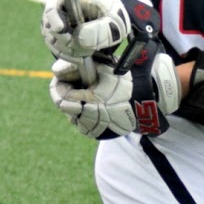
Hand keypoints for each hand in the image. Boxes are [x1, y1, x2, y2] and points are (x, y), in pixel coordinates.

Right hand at [42, 0, 157, 63]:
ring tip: (87, 53)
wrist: (115, 18)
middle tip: (85, 49)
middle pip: (49, 25)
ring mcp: (57, 23)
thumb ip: (100, 29)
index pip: (53, 2)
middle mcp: (60, 8)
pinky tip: (80, 58)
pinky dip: (67, 56)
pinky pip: (57, 49)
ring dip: (67, 51)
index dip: (54, 17)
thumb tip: (77, 40)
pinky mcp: (60, 37)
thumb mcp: (114, 20)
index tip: (61, 29)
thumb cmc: (115, 13)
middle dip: (65, 41)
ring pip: (51, 40)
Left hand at [49, 49, 178, 138]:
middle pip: (65, 107)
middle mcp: (88, 118)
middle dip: (69, 95)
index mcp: (88, 101)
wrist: (147, 101)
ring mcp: (93, 128)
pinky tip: (96, 107)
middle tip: (81, 86)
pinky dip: (85, 116)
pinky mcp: (98, 134)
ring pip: (73, 117)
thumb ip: (77, 69)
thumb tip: (56, 71)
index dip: (60, 84)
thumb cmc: (125, 81)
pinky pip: (83, 125)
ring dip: (77, 106)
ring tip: (91, 96)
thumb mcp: (101, 69)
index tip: (67, 77)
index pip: (60, 94)